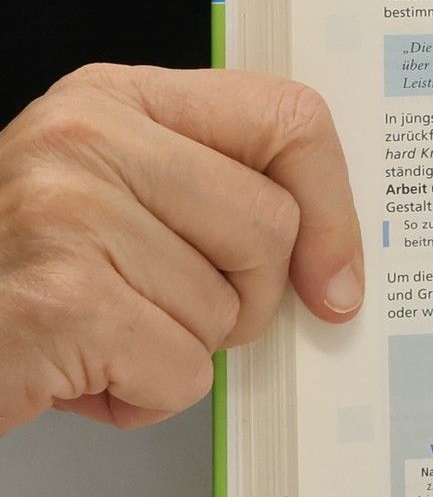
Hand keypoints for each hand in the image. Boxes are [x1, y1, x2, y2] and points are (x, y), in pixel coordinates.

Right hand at [0, 64, 363, 436]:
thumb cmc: (18, 278)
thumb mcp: (114, 202)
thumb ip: (214, 199)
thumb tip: (336, 270)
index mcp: (114, 100)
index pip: (288, 119)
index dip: (333, 210)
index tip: (333, 277)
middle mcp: (86, 138)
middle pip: (273, 228)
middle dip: (245, 300)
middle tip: (164, 311)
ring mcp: (69, 214)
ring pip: (230, 310)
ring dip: (180, 352)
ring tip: (103, 335)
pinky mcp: (64, 301)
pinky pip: (184, 370)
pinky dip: (145, 396)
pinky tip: (81, 374)